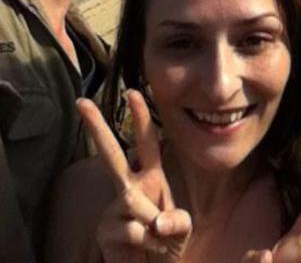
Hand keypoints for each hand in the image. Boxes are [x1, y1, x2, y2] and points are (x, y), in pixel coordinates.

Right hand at [77, 90, 191, 262]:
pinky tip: (144, 249)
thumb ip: (177, 221)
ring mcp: (114, 208)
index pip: (147, 142)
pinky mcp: (105, 231)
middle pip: (111, 154)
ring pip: (132, 202)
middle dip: (96, 127)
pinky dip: (146, 242)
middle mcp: (128, 187)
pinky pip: (130, 230)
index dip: (141, 118)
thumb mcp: (181, 228)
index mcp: (150, 177)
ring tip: (157, 239)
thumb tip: (156, 221)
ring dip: (153, 224)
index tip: (133, 92)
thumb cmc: (166, 243)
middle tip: (82, 102)